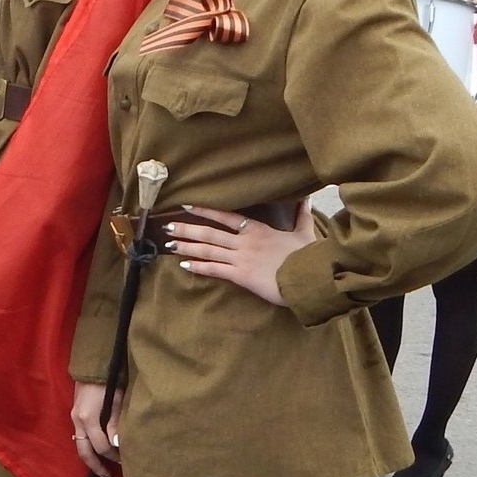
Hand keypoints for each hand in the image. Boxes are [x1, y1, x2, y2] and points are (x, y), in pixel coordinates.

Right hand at [70, 381, 120, 476]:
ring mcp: (74, 418)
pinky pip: (80, 437)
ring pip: (80, 445)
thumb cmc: (109, 382)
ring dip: (91, 458)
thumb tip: (117, 445)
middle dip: (95, 466)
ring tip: (102, 469)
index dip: (113, 456)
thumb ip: (116, 424)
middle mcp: (78, 421)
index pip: (100, 446)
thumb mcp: (116, 403)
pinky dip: (88, 447)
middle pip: (83, 451)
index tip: (125, 461)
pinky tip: (97, 451)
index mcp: (88, 418)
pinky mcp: (75, 416)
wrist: (93, 367)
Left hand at [164, 202, 313, 306]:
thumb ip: (302, 215)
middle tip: (167, 226)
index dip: (205, 210)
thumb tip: (306, 198)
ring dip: (187, 246)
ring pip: (208, 250)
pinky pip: (214, 269)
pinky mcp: (241, 275)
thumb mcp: (305, 233)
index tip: (187, 206)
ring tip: (168, 243)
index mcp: (258, 230)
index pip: (226, 216)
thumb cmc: (308, 257)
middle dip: (187, 229)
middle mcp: (245, 242)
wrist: (309, 278)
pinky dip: (198, 267)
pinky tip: (184, 265)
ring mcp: (241, 258)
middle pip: (210, 233)